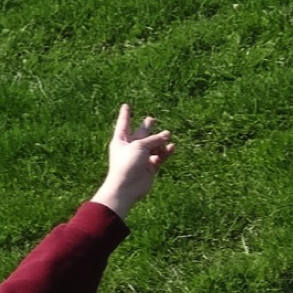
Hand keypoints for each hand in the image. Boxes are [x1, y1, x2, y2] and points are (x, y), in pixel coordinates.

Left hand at [92, 104, 175, 219]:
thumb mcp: (139, 146)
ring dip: (160, 140)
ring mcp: (140, 158)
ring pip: (153, 145)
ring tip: (168, 134)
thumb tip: (167, 135)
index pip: (124, 123)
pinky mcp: (150, 167)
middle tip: (151, 119)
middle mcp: (130, 148)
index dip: (125, 114)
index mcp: (121, 140)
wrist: (127, 187)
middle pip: (140, 134)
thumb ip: (154, 139)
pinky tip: (171, 146)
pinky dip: (165, 152)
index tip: (126, 105)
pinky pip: (160, 156)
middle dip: (145, 127)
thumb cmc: (127, 163)